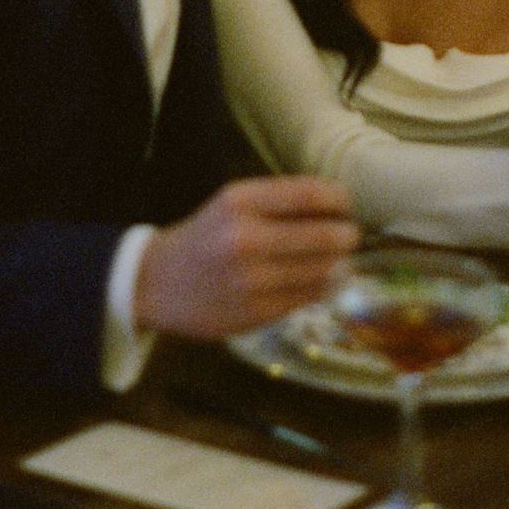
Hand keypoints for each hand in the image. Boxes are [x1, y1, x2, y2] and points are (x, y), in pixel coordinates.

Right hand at [133, 176, 358, 339]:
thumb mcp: (233, 203)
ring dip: (338, 265)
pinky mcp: (257, 313)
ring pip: (322, 271)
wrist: (158, 282)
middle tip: (350, 235)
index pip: (310, 196)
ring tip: (338, 259)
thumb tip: (337, 207)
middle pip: (324, 236)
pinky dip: (320, 288)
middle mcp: (247, 239)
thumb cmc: (205, 235)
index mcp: (241, 202)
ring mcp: (252, 280)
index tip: (346, 205)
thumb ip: (280, 202)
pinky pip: (307, 298)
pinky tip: (318, 281)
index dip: (339, 200)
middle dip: (346, 235)